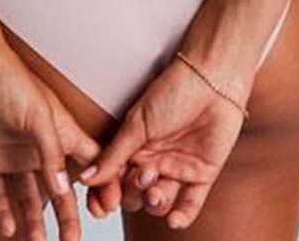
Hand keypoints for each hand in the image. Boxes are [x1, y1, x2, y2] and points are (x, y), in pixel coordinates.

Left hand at [0, 42, 102, 240]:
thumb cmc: (7, 76)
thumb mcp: (38, 113)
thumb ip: (52, 152)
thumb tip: (64, 189)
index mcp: (60, 130)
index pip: (89, 162)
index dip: (101, 183)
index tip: (109, 206)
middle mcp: (39, 147)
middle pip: (60, 188)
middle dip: (68, 216)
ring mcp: (14, 154)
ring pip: (30, 196)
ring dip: (35, 221)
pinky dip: (3, 212)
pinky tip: (9, 229)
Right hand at [77, 52, 248, 229]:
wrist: (212, 80)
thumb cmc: (172, 90)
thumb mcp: (137, 123)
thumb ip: (113, 154)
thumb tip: (85, 178)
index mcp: (134, 147)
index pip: (114, 178)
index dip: (106, 194)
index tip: (101, 204)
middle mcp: (154, 160)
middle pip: (136, 194)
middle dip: (134, 194)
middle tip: (141, 178)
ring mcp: (178, 168)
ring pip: (160, 201)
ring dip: (155, 202)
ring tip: (156, 190)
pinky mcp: (202, 174)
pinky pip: (190, 204)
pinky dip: (182, 216)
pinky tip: (174, 219)